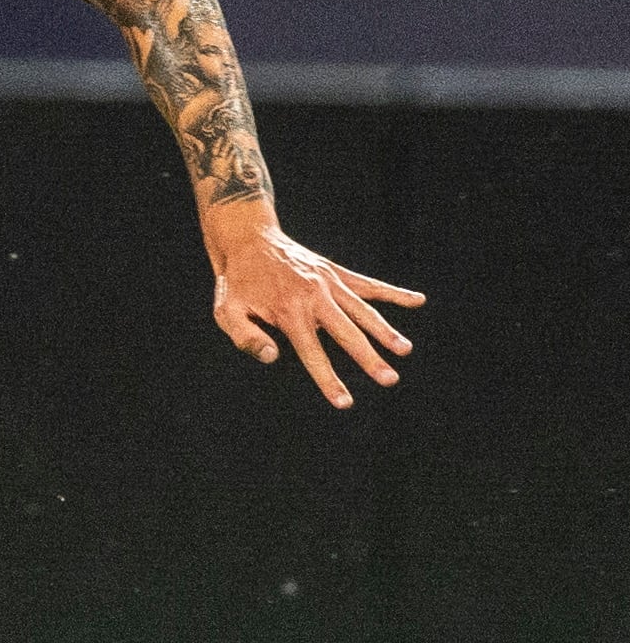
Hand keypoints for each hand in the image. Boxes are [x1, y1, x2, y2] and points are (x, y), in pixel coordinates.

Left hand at [205, 207, 420, 409]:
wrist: (246, 239)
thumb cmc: (236, 282)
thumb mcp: (225, 311)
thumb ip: (245, 336)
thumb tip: (272, 357)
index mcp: (288, 311)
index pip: (312, 352)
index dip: (328, 379)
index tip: (345, 402)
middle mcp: (313, 297)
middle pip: (346, 333)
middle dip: (369, 358)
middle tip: (390, 380)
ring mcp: (327, 283)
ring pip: (363, 310)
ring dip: (385, 331)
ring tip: (405, 350)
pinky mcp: (335, 272)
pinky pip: (368, 284)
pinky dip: (393, 292)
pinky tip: (417, 300)